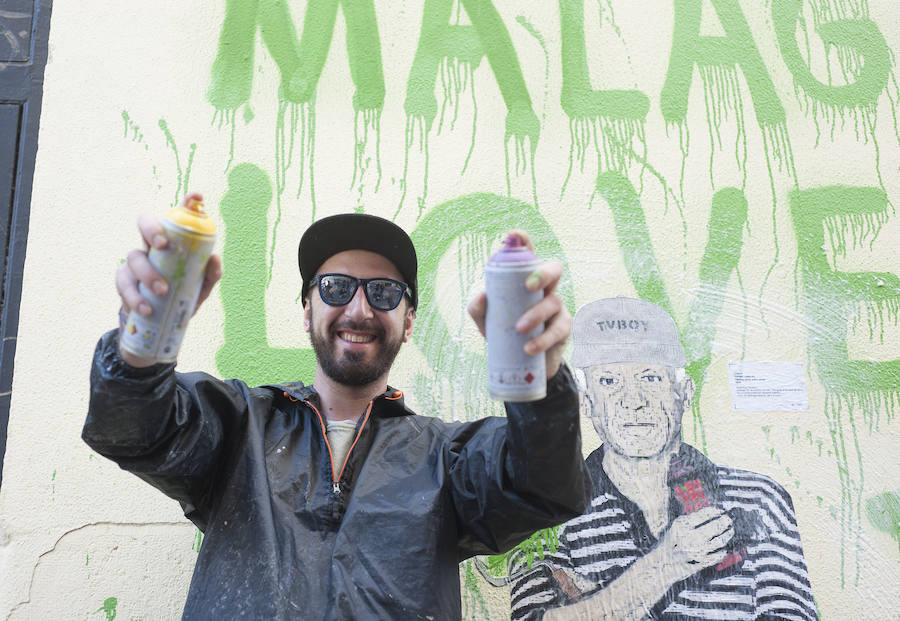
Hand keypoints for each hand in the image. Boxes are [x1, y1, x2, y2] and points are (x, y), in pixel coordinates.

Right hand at [116, 193, 221, 365]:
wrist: (159, 323)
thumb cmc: (182, 296)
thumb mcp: (201, 287)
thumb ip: (210, 274)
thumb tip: (214, 257)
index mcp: (174, 243)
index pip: (178, 217)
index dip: (188, 203)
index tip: (197, 196)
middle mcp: (152, 246)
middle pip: (144, 222)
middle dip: (152, 229)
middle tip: (163, 245)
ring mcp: (135, 261)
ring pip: (134, 256)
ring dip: (148, 273)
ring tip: (162, 291)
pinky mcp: (123, 280)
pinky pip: (124, 282)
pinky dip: (135, 295)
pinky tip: (147, 307)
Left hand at [467, 230, 571, 378]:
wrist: (521, 364)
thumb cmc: (503, 333)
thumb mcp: (486, 321)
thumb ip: (478, 308)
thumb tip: (483, 295)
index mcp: (525, 281)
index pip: (527, 256)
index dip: (523, 241)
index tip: (513, 235)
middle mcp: (544, 289)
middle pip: (554, 269)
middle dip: (543, 273)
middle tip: (528, 286)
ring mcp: (557, 307)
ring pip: (554, 301)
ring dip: (537, 314)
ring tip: (519, 328)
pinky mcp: (563, 328)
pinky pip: (558, 329)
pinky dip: (543, 339)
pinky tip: (530, 347)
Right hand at [657, 506, 733, 579]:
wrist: (659, 565)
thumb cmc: (666, 544)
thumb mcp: (673, 528)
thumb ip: (689, 521)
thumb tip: (710, 514)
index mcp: (681, 526)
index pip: (703, 514)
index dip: (716, 511)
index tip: (721, 510)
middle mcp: (688, 538)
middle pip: (714, 527)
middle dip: (725, 522)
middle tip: (729, 519)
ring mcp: (695, 552)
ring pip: (718, 542)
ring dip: (727, 535)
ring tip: (730, 532)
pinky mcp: (699, 563)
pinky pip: (716, 557)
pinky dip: (722, 552)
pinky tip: (724, 549)